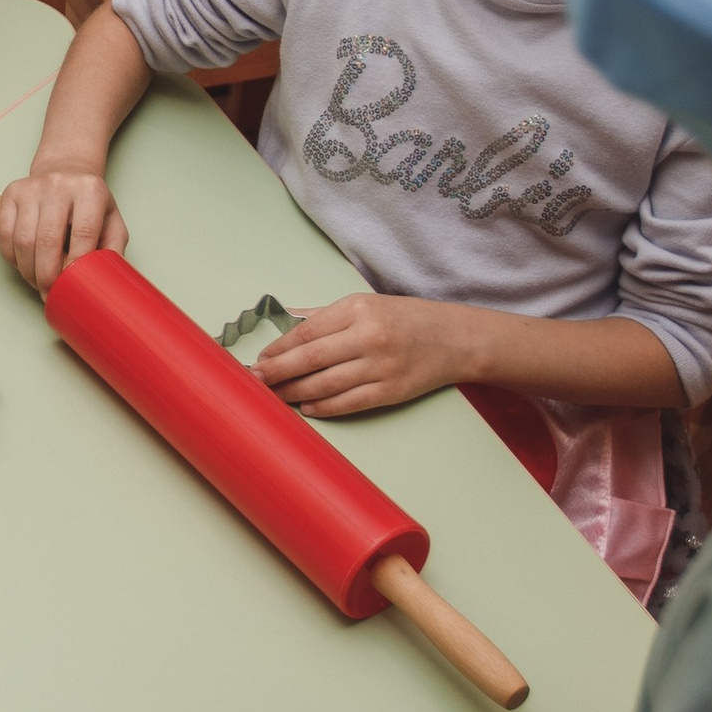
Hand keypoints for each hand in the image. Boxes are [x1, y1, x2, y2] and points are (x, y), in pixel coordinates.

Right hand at [0, 168, 125, 295]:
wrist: (65, 168)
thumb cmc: (89, 201)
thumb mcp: (111, 219)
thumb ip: (112, 248)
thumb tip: (103, 281)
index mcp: (90, 190)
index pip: (83, 233)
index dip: (76, 264)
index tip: (73, 285)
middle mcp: (59, 184)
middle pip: (47, 240)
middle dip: (47, 275)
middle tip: (50, 293)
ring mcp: (31, 188)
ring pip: (23, 240)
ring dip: (28, 271)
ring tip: (37, 282)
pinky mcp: (11, 193)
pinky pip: (5, 234)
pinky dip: (12, 258)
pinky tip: (23, 265)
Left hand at [253, 291, 484, 417]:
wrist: (455, 339)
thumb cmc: (407, 319)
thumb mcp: (366, 304)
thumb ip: (326, 315)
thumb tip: (287, 321)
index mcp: (358, 309)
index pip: (307, 331)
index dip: (279, 348)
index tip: (261, 358)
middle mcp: (369, 336)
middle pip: (311, 358)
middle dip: (278, 372)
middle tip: (256, 381)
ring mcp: (381, 366)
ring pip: (326, 384)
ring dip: (295, 392)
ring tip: (276, 396)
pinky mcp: (391, 391)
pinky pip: (349, 403)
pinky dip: (324, 407)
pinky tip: (307, 407)